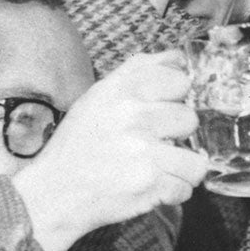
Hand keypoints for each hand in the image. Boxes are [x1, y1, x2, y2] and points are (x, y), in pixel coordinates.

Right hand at [11, 52, 205, 250]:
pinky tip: (149, 188)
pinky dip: (172, 193)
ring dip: (178, 169)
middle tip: (148, 145)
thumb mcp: (99, 98)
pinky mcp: (150, 181)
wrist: (54, 193)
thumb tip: (178, 57)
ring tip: (152, 169)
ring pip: (195, 158)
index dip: (175, 99)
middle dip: (175, 136)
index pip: (177, 79)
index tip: (159, 111)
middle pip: (190, 118)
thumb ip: (139, 73)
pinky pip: (187, 186)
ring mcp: (143, 149)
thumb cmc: (80, 146)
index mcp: (119, 90)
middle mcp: (131, 114)